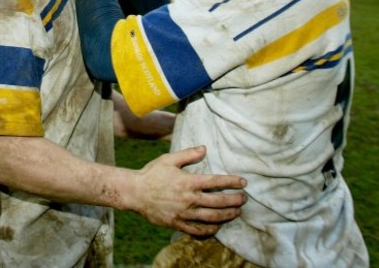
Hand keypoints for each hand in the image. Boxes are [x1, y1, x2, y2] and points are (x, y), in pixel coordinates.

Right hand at [131, 146, 246, 235]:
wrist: (134, 192)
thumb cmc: (151, 174)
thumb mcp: (169, 159)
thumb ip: (188, 154)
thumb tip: (205, 148)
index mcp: (188, 182)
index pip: (216, 182)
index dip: (232, 182)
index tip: (243, 182)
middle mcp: (189, 199)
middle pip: (218, 202)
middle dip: (234, 201)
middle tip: (244, 199)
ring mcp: (183, 213)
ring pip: (211, 218)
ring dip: (227, 216)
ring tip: (236, 213)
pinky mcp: (177, 223)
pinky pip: (197, 230)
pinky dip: (210, 230)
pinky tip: (217, 227)